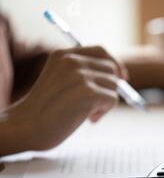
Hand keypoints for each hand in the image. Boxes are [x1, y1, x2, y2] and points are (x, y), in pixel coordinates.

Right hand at [11, 46, 126, 150]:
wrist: (27, 127)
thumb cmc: (45, 110)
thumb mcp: (61, 82)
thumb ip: (83, 74)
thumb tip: (120, 77)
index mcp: (63, 55)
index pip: (101, 51)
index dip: (114, 64)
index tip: (123, 77)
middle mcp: (72, 61)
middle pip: (111, 69)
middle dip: (108, 88)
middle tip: (93, 106)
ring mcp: (80, 76)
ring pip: (114, 86)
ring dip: (105, 102)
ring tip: (86, 113)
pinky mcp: (88, 92)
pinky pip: (112, 99)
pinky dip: (104, 111)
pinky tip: (89, 119)